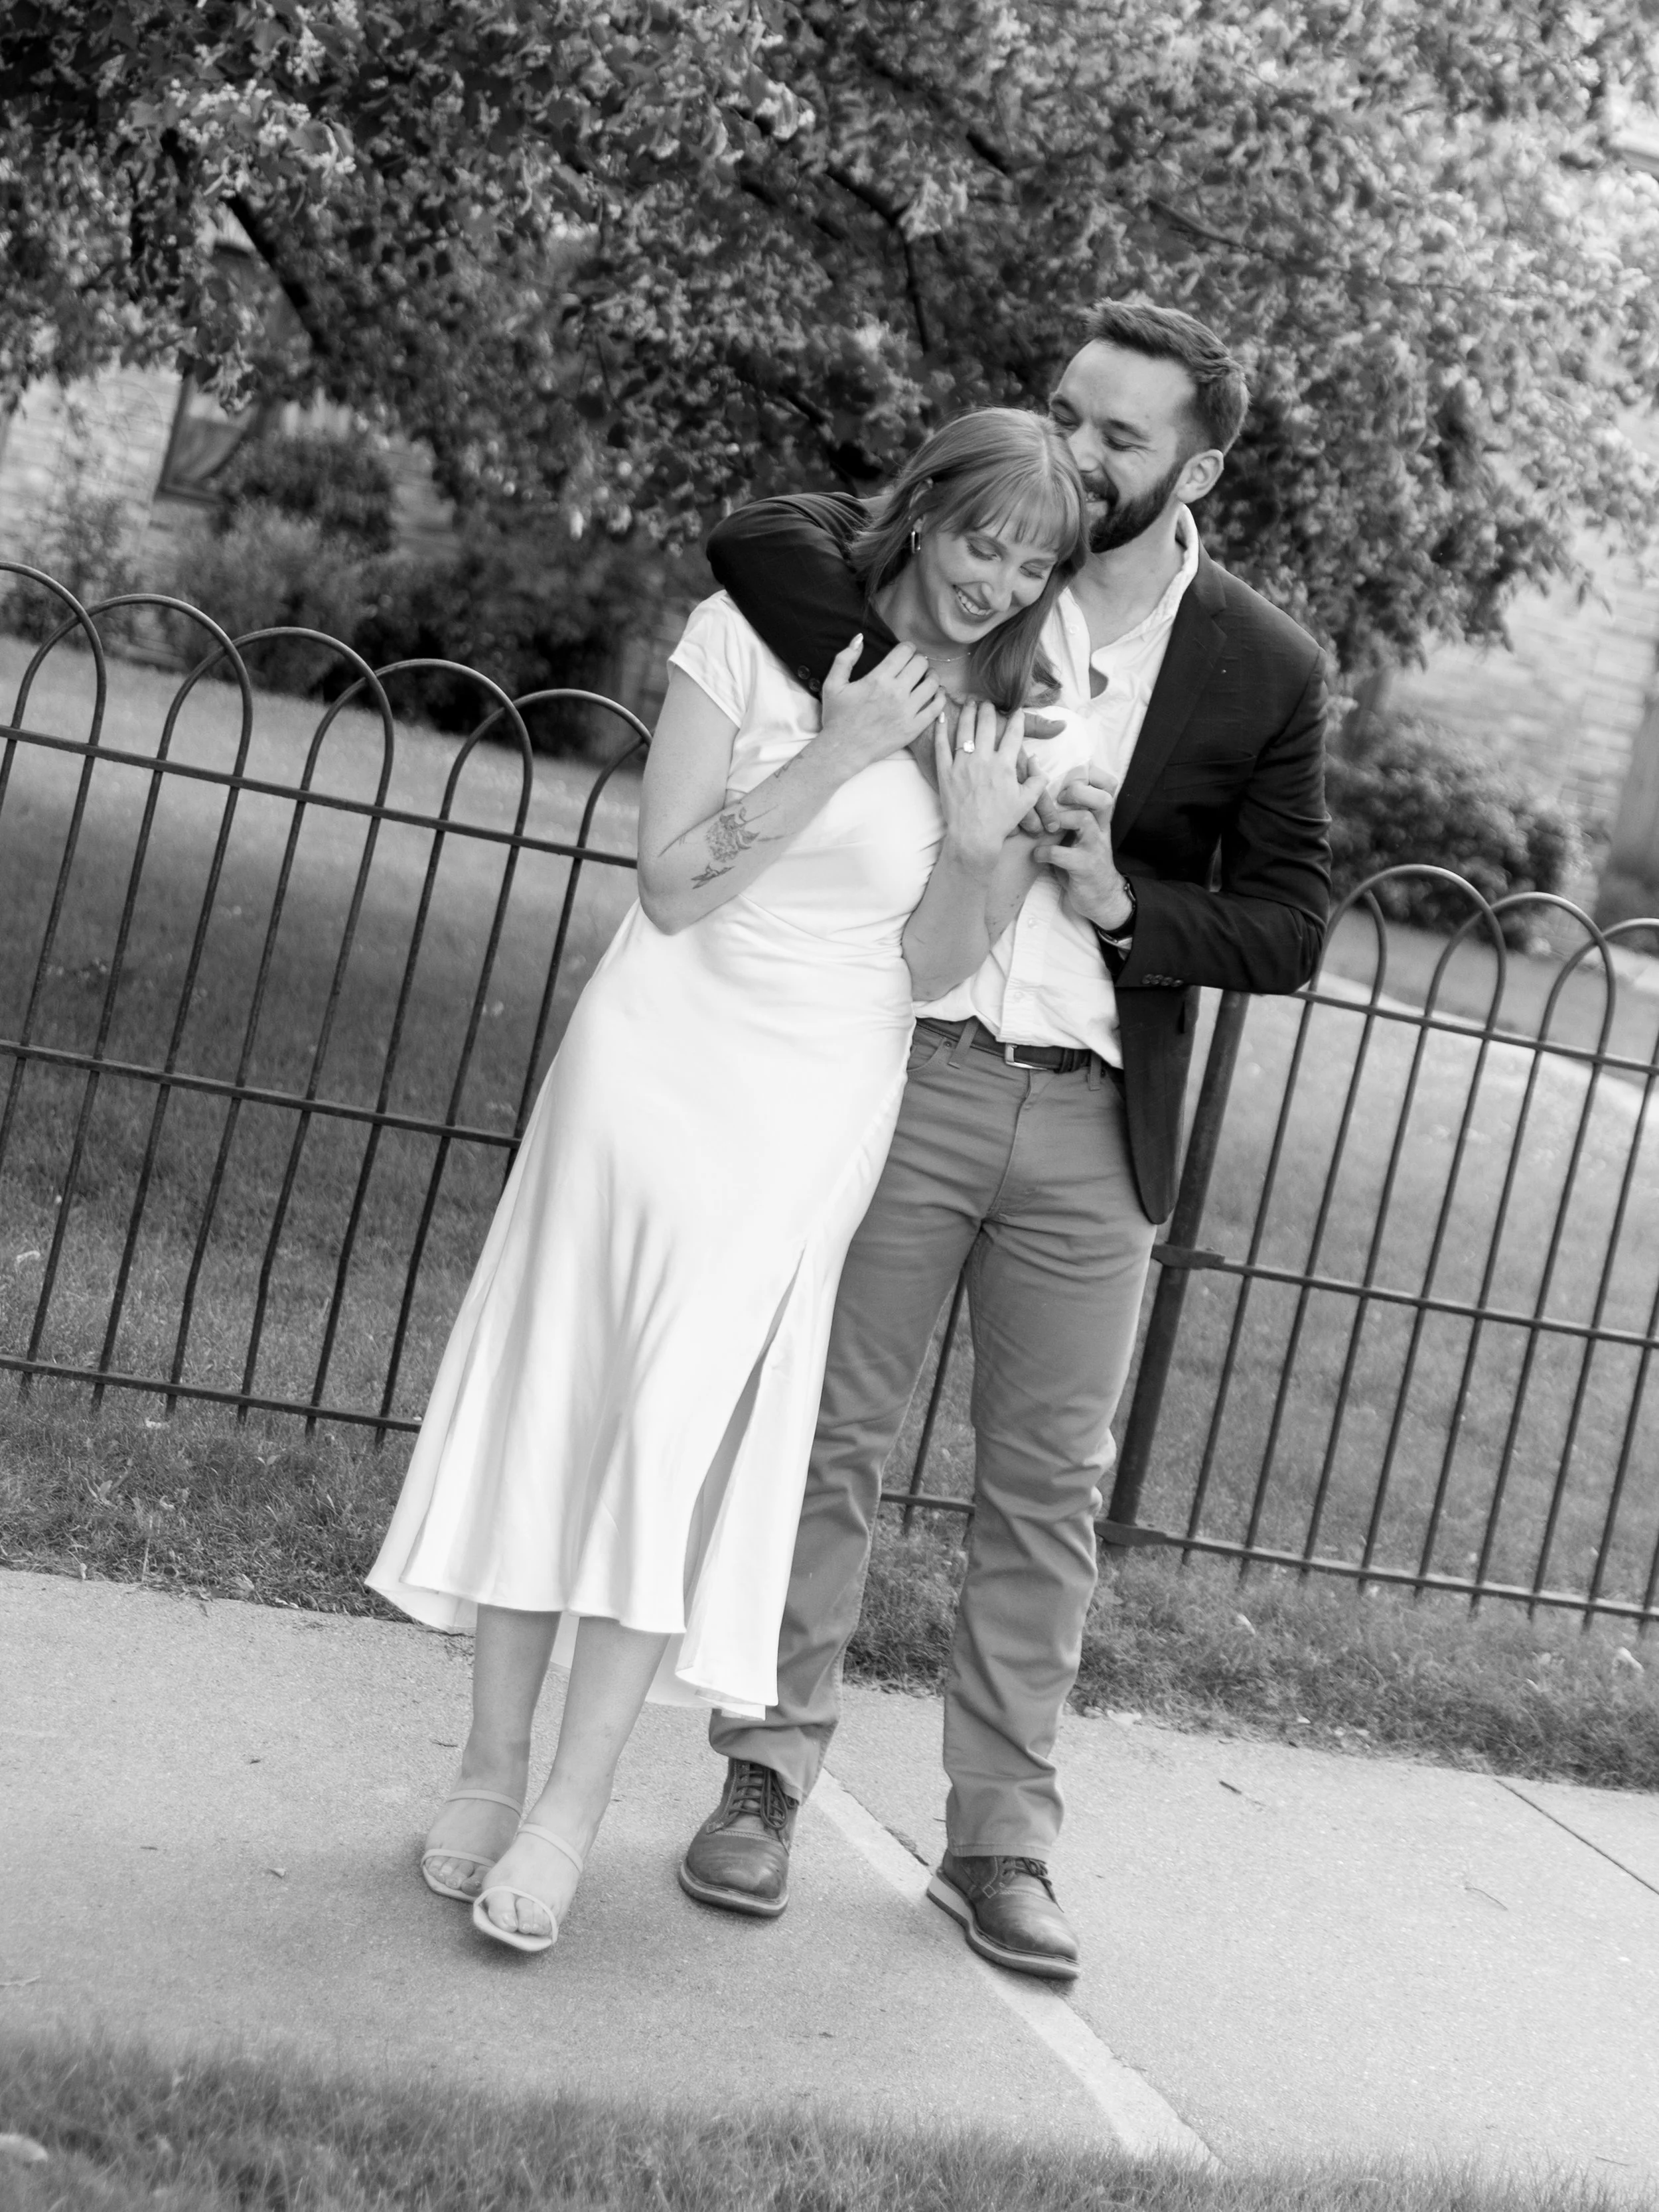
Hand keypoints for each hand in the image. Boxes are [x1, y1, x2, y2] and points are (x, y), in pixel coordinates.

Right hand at [818, 633, 943, 774]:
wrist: (843, 750)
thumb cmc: (837, 717)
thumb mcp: (833, 684)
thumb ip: (845, 658)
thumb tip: (860, 638)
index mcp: (878, 679)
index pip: (905, 651)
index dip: (907, 647)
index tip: (904, 652)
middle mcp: (896, 693)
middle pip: (921, 664)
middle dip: (918, 660)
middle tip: (913, 666)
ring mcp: (907, 711)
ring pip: (932, 683)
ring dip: (930, 676)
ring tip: (925, 678)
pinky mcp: (914, 728)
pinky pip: (936, 707)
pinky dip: (940, 697)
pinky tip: (936, 693)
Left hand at [932, 698, 1051, 871]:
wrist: (973, 837)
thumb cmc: (1000, 821)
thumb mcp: (1025, 801)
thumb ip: (1037, 781)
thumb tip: (1040, 766)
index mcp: (1005, 766)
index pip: (1014, 735)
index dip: (1017, 720)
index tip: (1017, 711)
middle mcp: (983, 760)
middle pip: (987, 726)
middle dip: (989, 710)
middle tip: (988, 701)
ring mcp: (962, 765)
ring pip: (964, 731)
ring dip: (968, 713)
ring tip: (969, 702)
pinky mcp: (945, 772)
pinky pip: (942, 746)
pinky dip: (941, 730)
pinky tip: (942, 717)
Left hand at [1031, 771, 1133, 929]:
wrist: (1101, 898)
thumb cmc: (1083, 863)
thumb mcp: (1081, 836)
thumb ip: (1069, 816)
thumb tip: (1040, 794)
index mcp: (1100, 819)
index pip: (1108, 786)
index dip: (1091, 777)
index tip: (1068, 782)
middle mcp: (1100, 829)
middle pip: (1102, 798)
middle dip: (1077, 792)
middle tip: (1058, 800)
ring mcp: (1094, 848)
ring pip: (1083, 819)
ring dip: (1059, 820)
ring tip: (1045, 828)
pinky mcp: (1084, 867)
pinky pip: (1062, 854)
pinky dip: (1044, 852)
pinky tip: (1038, 856)